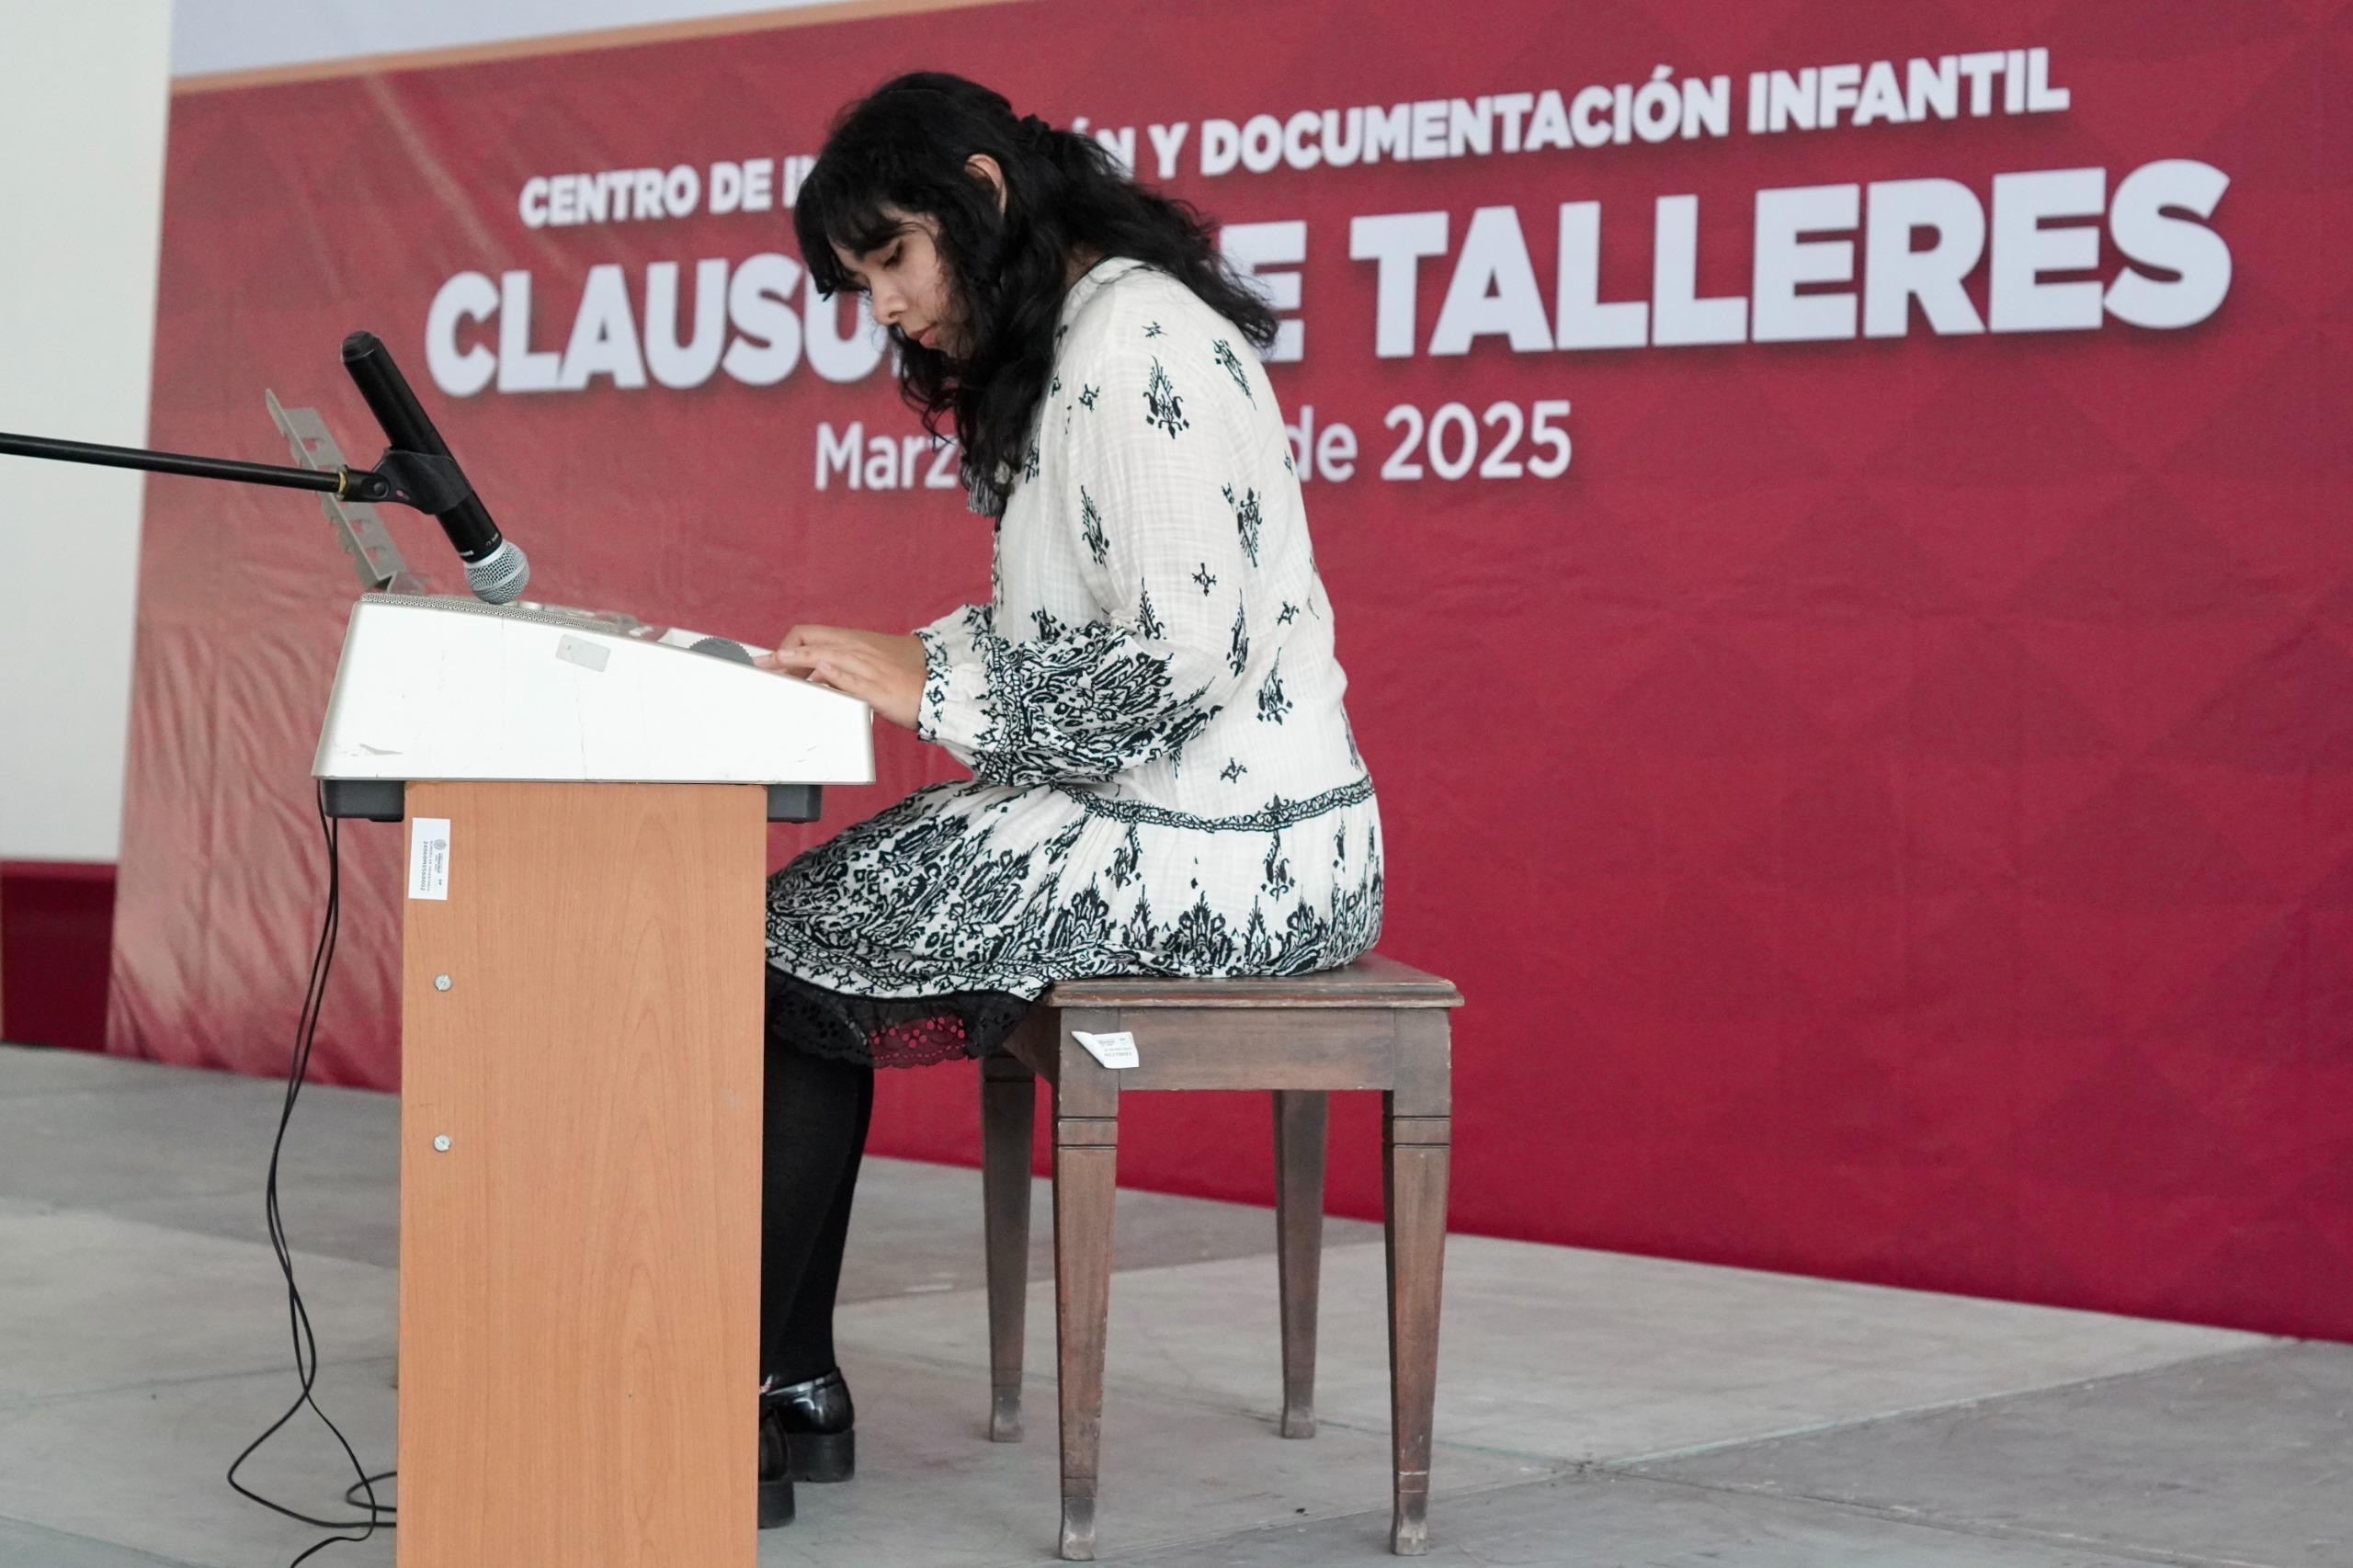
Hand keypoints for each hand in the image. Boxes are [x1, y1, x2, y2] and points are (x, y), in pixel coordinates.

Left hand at [754, 625, 925, 730]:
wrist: (936, 688)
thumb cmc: (904, 678)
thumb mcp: (870, 665)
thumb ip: (842, 667)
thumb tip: (817, 674)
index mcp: (853, 642)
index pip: (810, 634)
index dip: (787, 646)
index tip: (774, 662)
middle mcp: (856, 649)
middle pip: (810, 641)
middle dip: (781, 654)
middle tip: (762, 669)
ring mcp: (865, 667)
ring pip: (825, 655)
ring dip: (796, 660)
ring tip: (773, 667)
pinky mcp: (875, 688)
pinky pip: (849, 679)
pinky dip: (830, 675)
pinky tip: (814, 676)